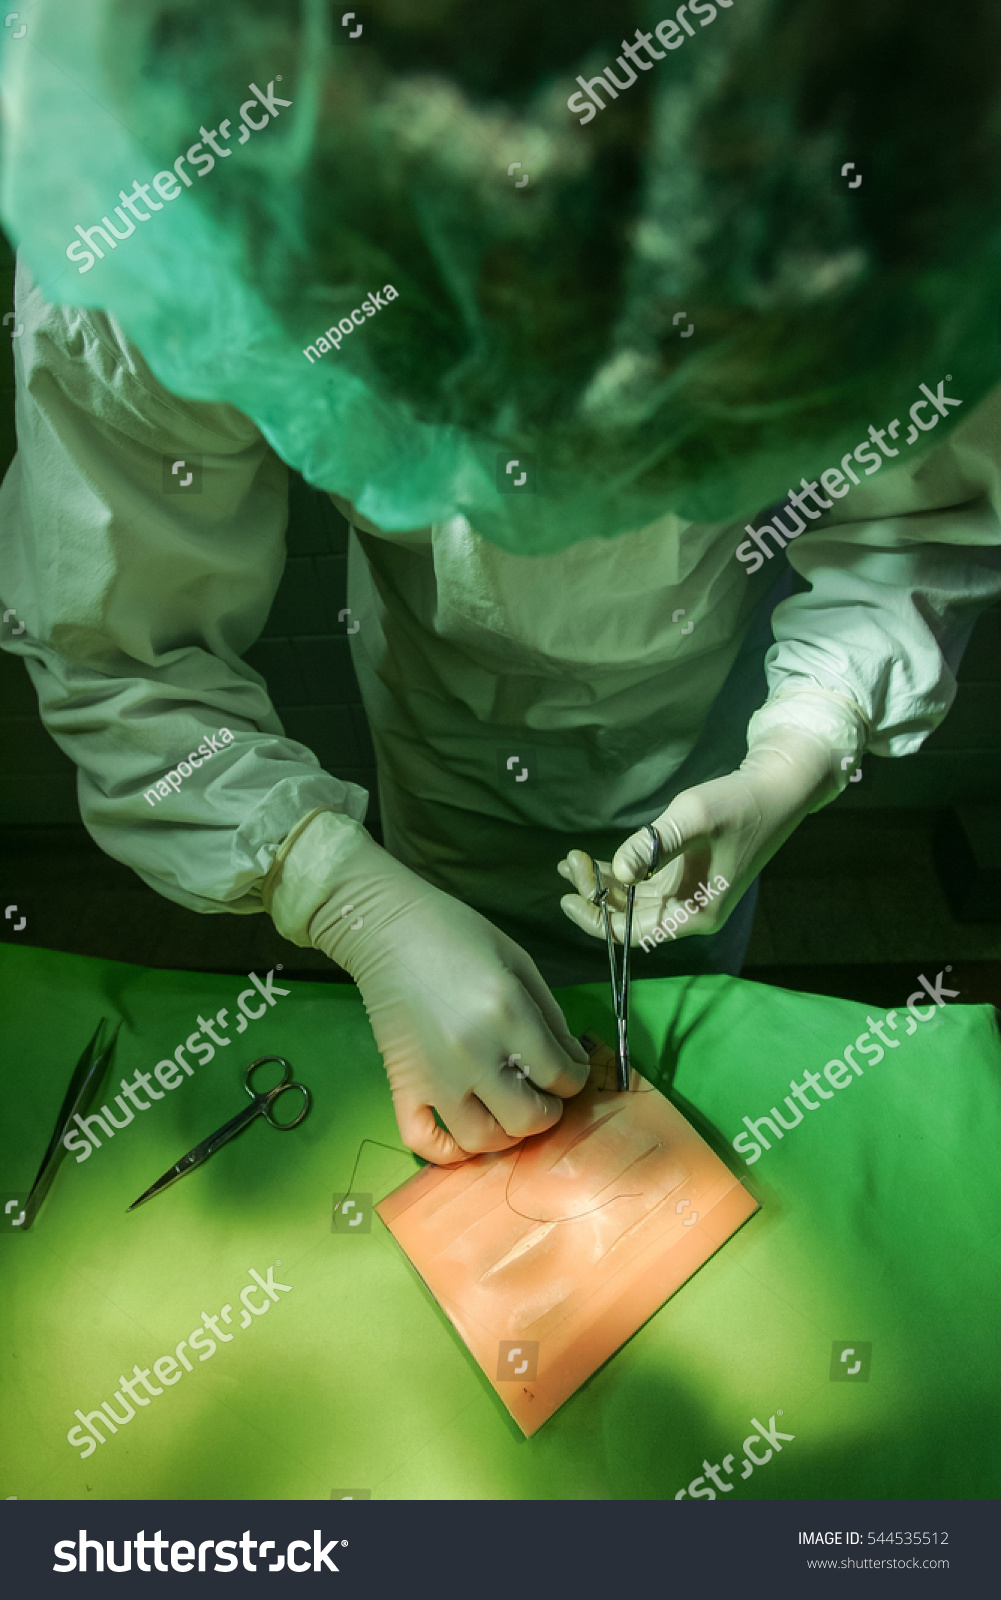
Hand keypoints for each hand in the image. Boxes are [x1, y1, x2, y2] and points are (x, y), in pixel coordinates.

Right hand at [309, 838, 588, 1163]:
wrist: (387, 929)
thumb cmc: (458, 934)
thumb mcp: (519, 962)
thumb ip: (551, 1016)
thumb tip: (573, 1063)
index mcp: (509, 1014)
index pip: (560, 1076)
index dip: (574, 1079)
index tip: (568, 1071)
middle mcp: (474, 1053)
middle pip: (529, 1118)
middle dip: (547, 1111)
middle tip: (543, 1093)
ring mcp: (434, 1076)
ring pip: (483, 1140)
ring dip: (506, 1133)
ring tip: (507, 1109)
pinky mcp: (401, 1085)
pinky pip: (424, 1142)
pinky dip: (448, 1151)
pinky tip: (464, 1132)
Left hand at [559, 703, 861, 945]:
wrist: (775, 789)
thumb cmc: (738, 804)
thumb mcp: (693, 818)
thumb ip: (653, 845)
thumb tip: (618, 871)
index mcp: (697, 912)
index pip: (635, 932)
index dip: (599, 922)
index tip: (569, 899)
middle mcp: (691, 910)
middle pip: (631, 918)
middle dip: (596, 896)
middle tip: (569, 864)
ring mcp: (688, 894)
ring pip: (634, 901)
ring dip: (602, 885)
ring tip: (569, 863)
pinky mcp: (686, 875)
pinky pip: (643, 884)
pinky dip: (618, 873)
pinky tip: (591, 860)